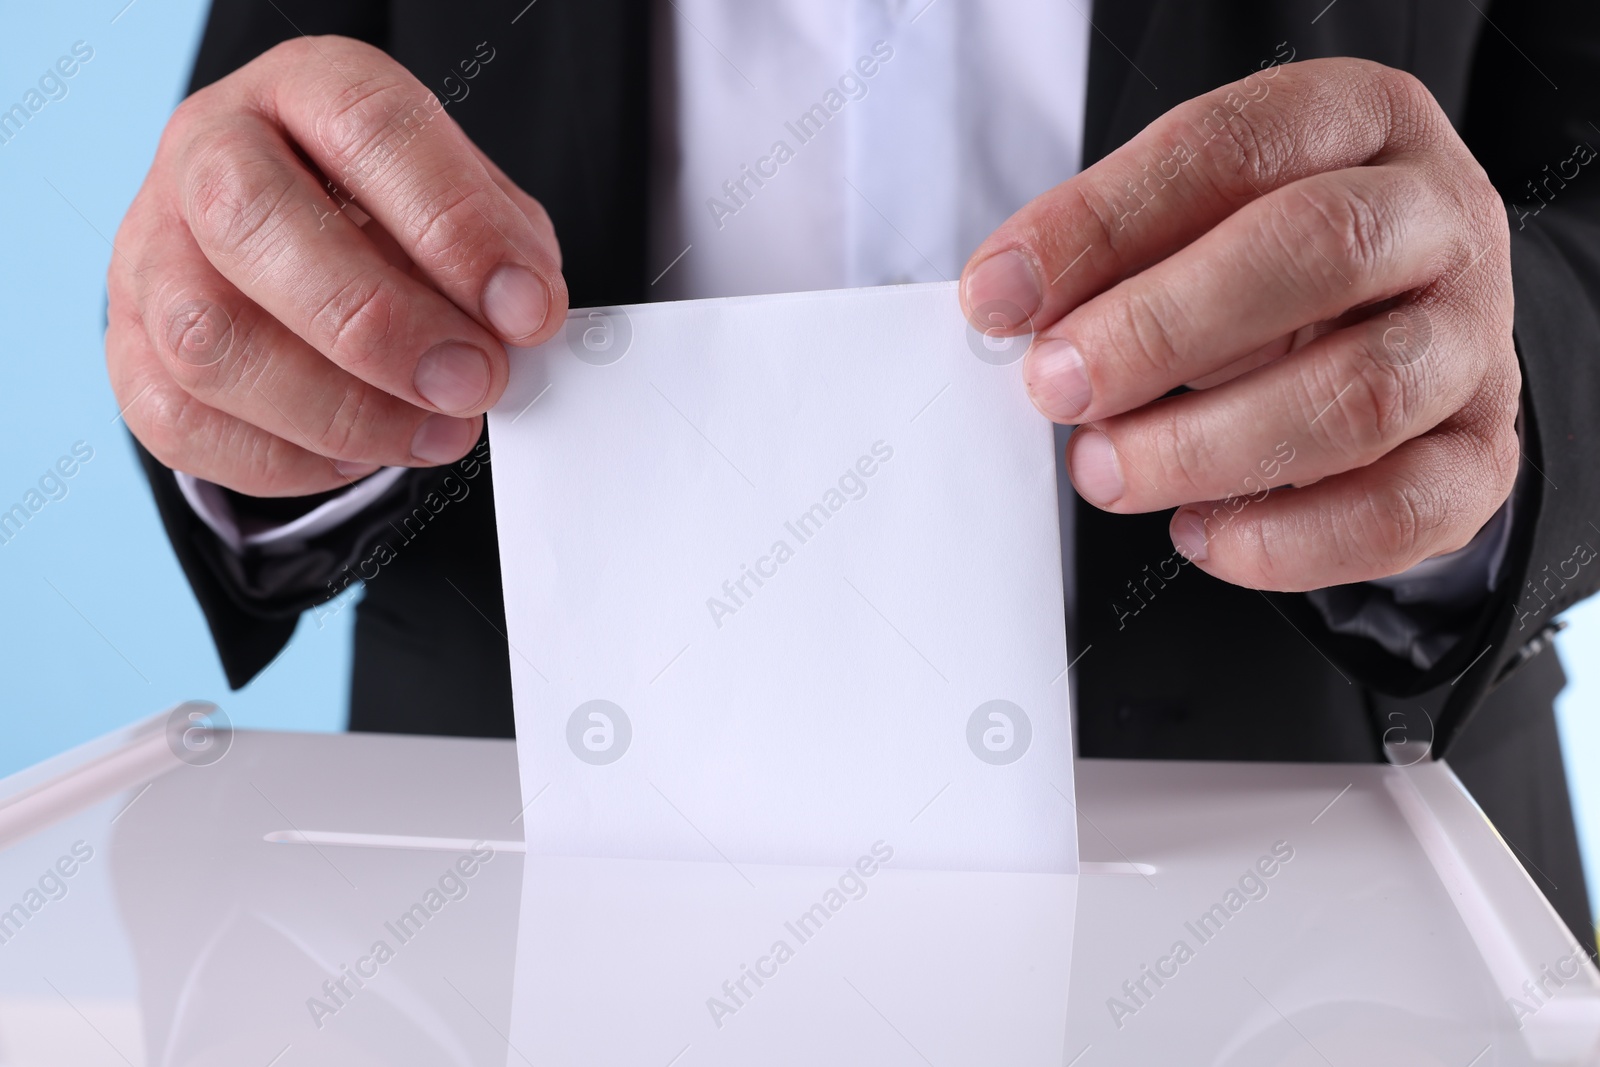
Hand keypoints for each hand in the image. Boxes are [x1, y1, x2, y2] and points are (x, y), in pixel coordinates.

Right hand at [107, 36, 566, 495]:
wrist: (307, 238)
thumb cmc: (395, 214)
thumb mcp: (471, 203)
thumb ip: (502, 247)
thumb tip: (520, 315)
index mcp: (305, 90)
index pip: (365, 130)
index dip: (454, 227)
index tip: (525, 309)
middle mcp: (208, 154)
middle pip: (252, 225)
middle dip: (380, 326)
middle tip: (473, 381)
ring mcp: (152, 252)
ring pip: (208, 343)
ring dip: (343, 413)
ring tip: (439, 432)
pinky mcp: (128, 350)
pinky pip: (184, 425)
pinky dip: (290, 462)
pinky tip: (363, 454)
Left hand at [961, 58, 1520, 591]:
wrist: (1397, 335)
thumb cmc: (1269, 267)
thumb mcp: (1190, 226)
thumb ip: (1109, 255)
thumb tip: (1007, 304)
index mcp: (1357, 124)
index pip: (1229, 149)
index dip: (1103, 224)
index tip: (1000, 296)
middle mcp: (1438, 220)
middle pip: (1319, 250)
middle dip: (1160, 328)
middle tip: (1058, 385)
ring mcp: (1472, 341)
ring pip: (1360, 393)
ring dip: (1205, 446)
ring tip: (1105, 470)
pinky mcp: (1480, 456)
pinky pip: (1399, 512)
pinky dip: (1285, 540)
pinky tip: (1198, 533)